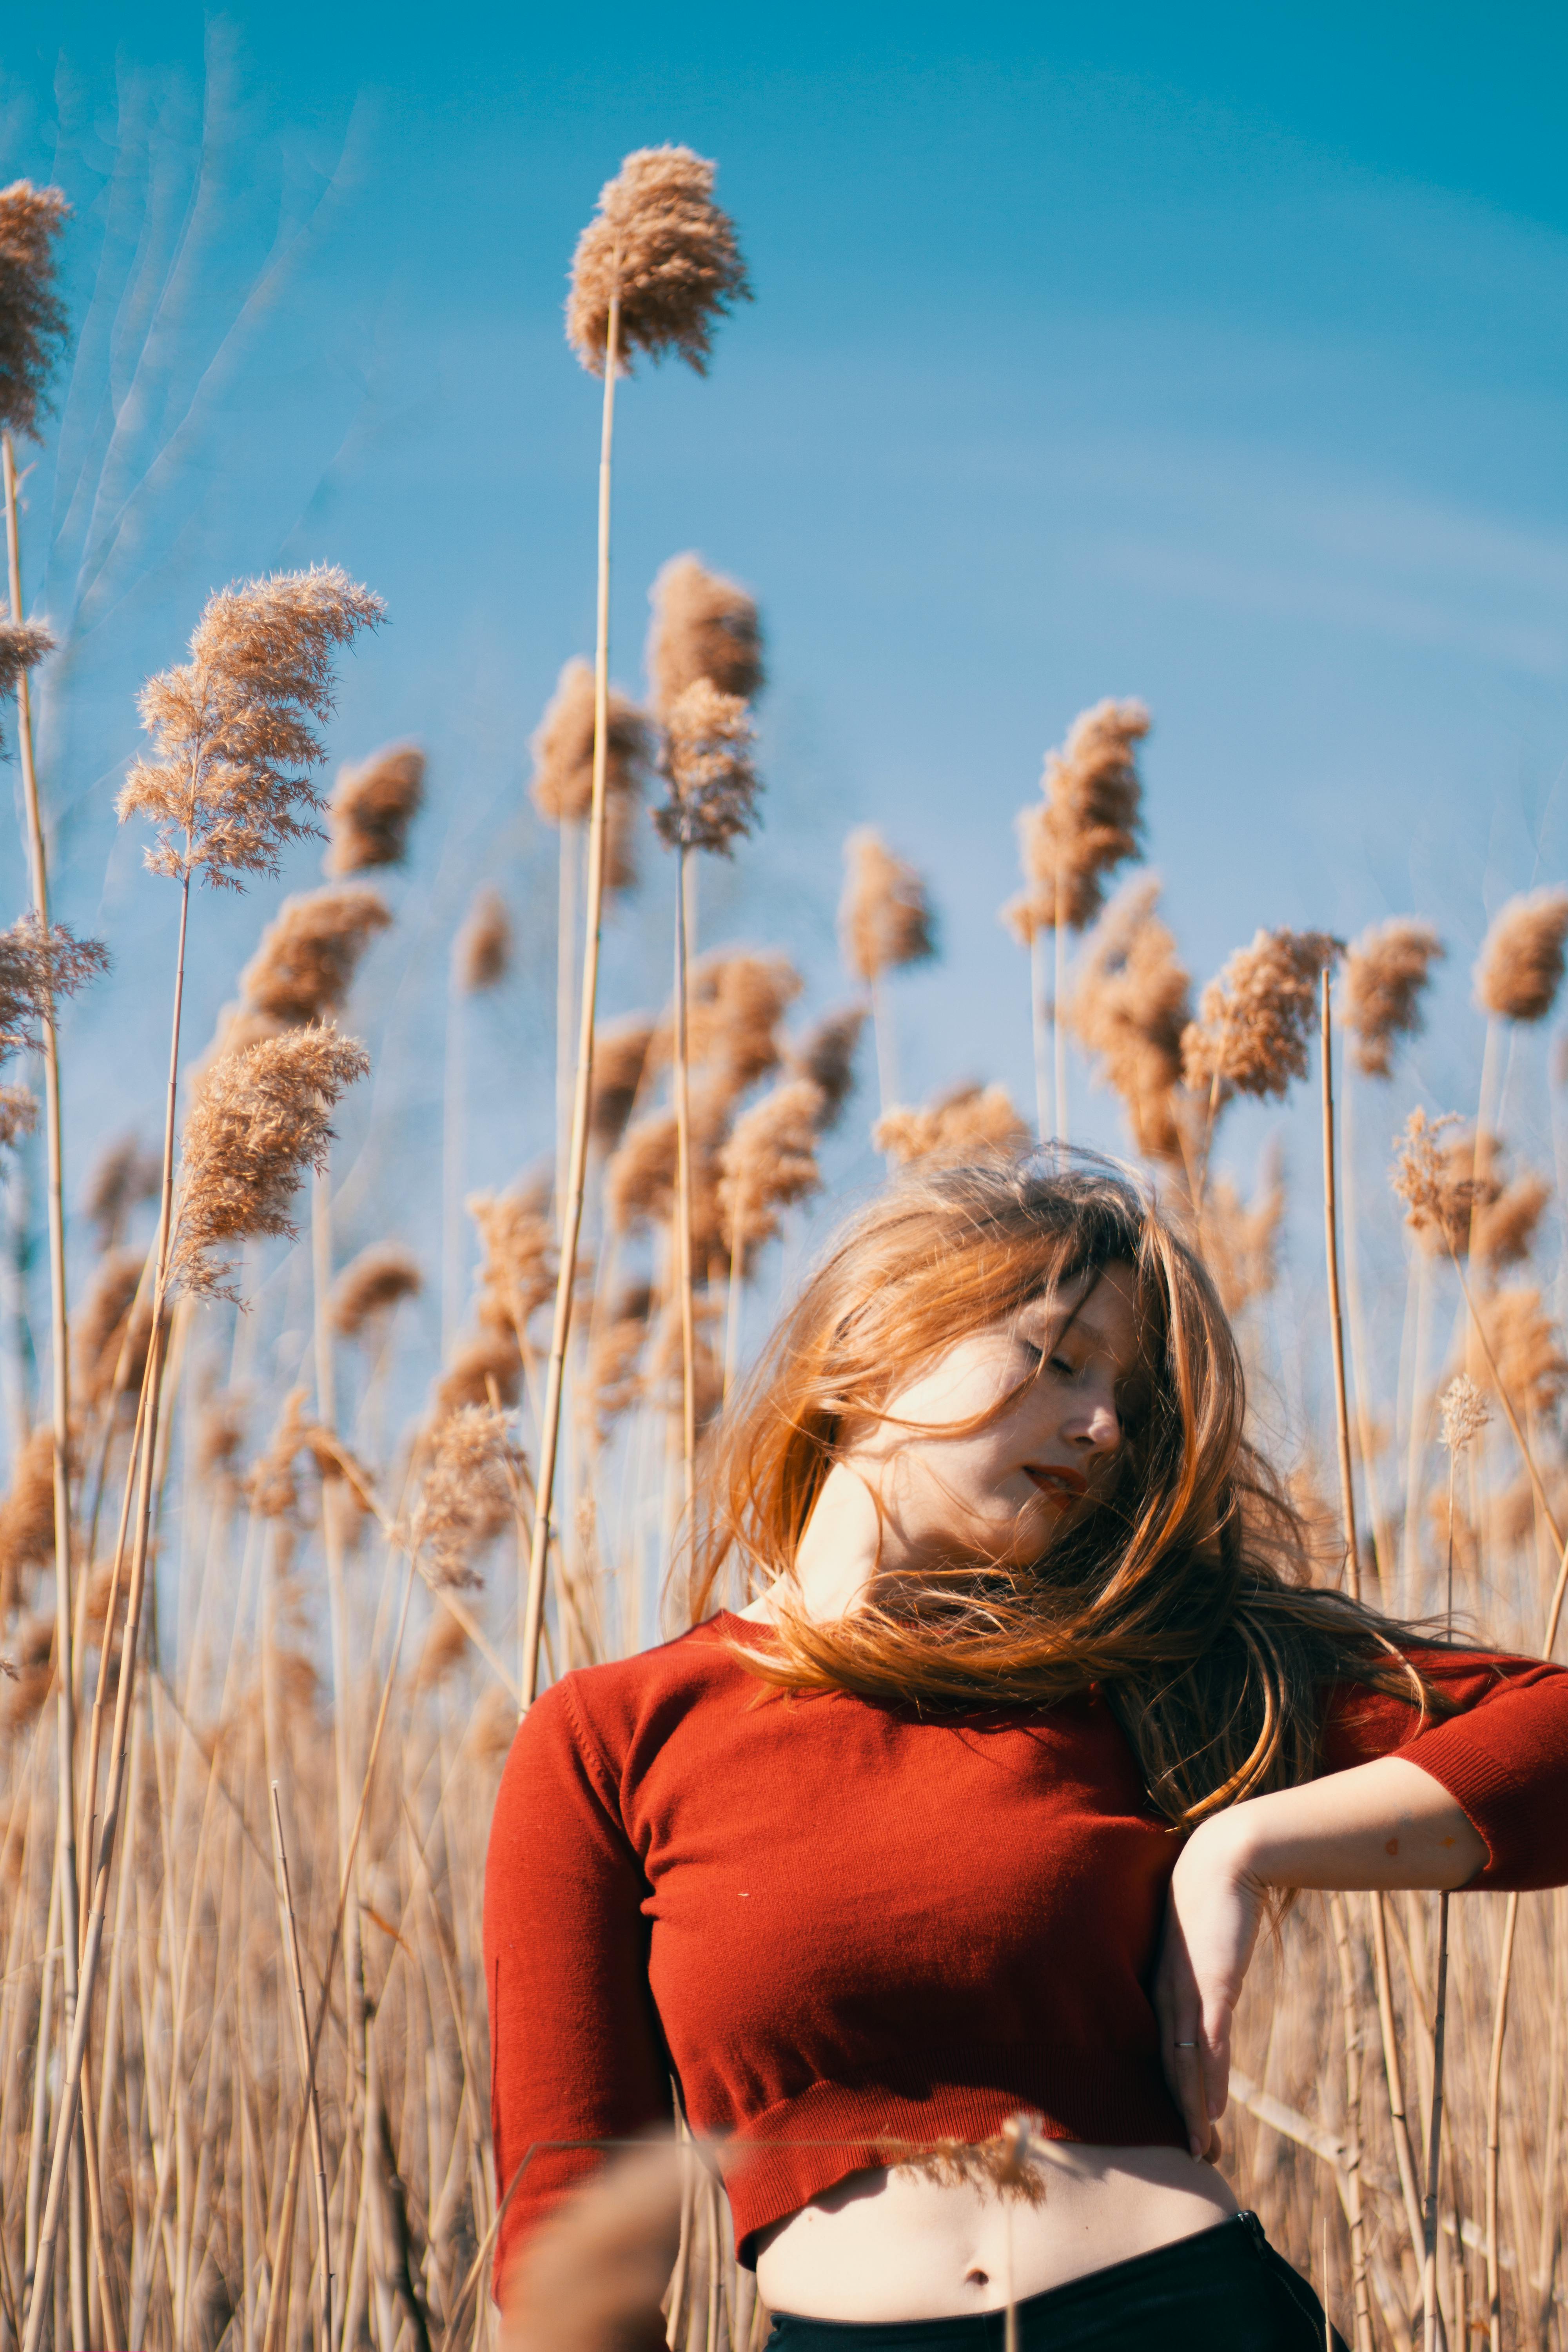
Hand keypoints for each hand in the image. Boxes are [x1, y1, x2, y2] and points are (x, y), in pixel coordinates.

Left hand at [1153, 1815, 1265, 2161]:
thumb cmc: (1207, 1904)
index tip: (1183, 2137)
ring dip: (1194, 2109)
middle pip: (1169, 2069)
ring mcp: (1189, 1989)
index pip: (1159, 2057)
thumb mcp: (1196, 1951)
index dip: (1169, 2099)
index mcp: (1158, 1991)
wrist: (1222, 1860)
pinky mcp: (1214, 1980)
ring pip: (1187, 2062)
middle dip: (1182, 2119)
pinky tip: (1213, 2107)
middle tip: (1196, 2163)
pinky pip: (1211, 2037)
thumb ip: (1197, 1982)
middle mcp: (1166, 1996)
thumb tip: (1202, 2010)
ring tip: (1201, 2150)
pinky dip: (1211, 2074)